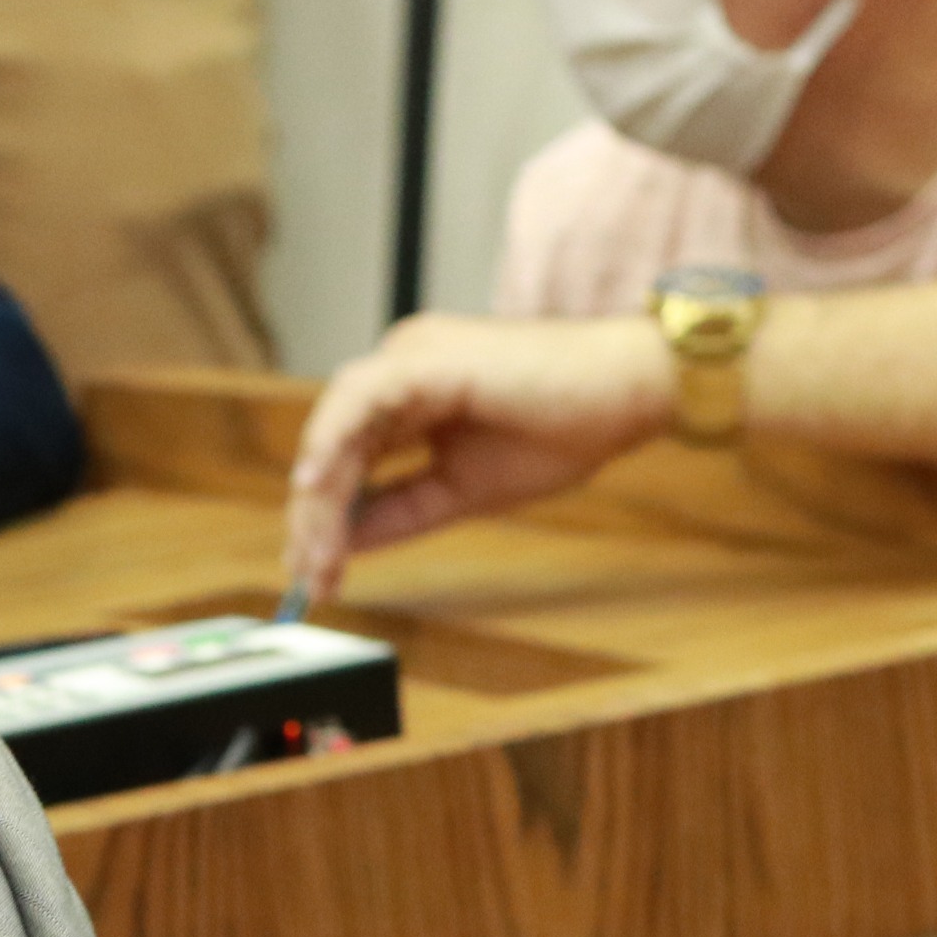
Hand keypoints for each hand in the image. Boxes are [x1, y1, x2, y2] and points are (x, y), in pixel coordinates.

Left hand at [279, 315, 675, 606]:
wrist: (627, 394)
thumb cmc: (564, 430)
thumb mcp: (462, 491)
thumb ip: (401, 511)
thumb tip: (345, 545)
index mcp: (410, 396)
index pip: (347, 460)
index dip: (325, 518)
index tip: (317, 575)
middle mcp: (401, 369)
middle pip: (332, 448)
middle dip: (314, 519)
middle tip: (308, 579)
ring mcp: (409, 357)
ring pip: (335, 430)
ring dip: (320, 499)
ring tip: (316, 557)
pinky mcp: (424, 358)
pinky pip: (357, 404)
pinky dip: (331, 448)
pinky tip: (316, 493)